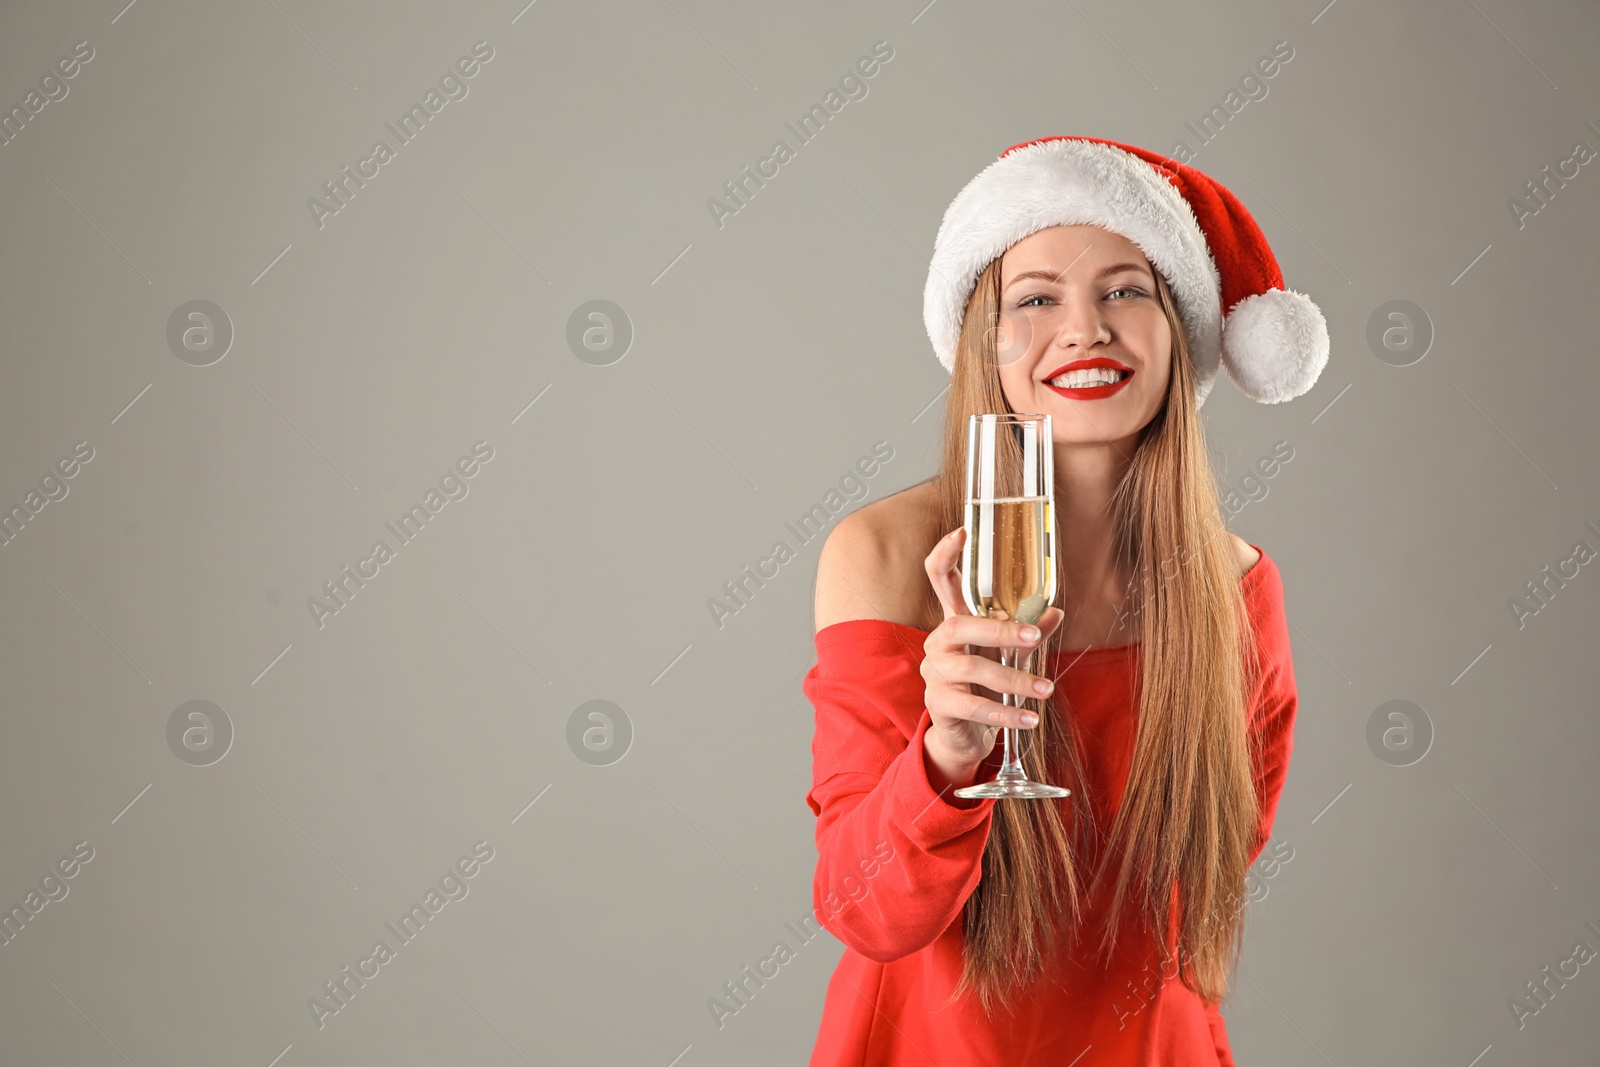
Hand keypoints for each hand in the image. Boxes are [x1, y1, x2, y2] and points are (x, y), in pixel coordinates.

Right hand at [920, 526, 1064, 778]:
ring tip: (1046, 690)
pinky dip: (1006, 712)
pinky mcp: (939, 703)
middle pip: (960, 625)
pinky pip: (974, 706)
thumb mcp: (1008, 654)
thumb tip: (1055, 612)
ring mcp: (935, 673)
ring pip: (974, 669)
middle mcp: (940, 642)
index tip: (961, 531)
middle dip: (999, 630)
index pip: (939, 579)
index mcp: (955, 621)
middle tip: (1033, 637)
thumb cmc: (986, 684)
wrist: (966, 733)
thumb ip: (1027, 633)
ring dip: (1015, 680)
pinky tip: (1029, 719)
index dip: (946, 554)